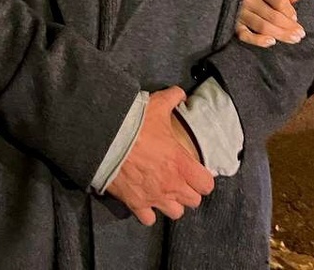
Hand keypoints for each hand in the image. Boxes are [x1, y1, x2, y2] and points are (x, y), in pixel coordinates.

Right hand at [105, 87, 214, 225]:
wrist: (106, 141)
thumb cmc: (136, 124)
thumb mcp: (158, 105)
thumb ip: (173, 98)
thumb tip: (180, 93)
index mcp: (182, 164)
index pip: (206, 185)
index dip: (203, 179)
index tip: (197, 171)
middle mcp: (172, 185)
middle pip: (193, 201)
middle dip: (189, 191)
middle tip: (180, 179)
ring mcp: (154, 197)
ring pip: (175, 213)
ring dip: (172, 203)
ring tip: (165, 191)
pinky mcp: (136, 204)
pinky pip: (148, 219)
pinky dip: (148, 213)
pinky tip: (145, 201)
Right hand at [235, 0, 303, 46]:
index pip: (279, 0)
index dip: (290, 11)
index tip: (296, 19)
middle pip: (273, 15)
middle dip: (289, 26)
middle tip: (300, 34)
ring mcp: (239, 12)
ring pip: (263, 26)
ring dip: (280, 34)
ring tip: (293, 39)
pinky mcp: (233, 25)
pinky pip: (245, 35)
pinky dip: (258, 40)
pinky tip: (271, 42)